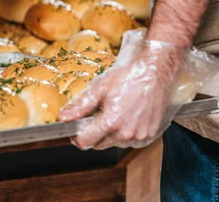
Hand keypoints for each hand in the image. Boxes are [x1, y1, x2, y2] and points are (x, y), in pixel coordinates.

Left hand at [58, 36, 186, 149]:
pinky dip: (126, 132)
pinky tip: (127, 116)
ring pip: (116, 143)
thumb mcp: (100, 88)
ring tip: (115, 113)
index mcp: (111, 122)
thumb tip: (63, 117)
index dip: (77, 138)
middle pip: (100, 144)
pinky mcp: (149, 134)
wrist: (155, 73)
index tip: (75, 132)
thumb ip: (81, 106)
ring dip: (111, 133)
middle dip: (94, 135)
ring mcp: (139, 136)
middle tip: (96, 117)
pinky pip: (131, 140)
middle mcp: (126, 133)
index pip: (87, 142)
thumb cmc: (128, 78)